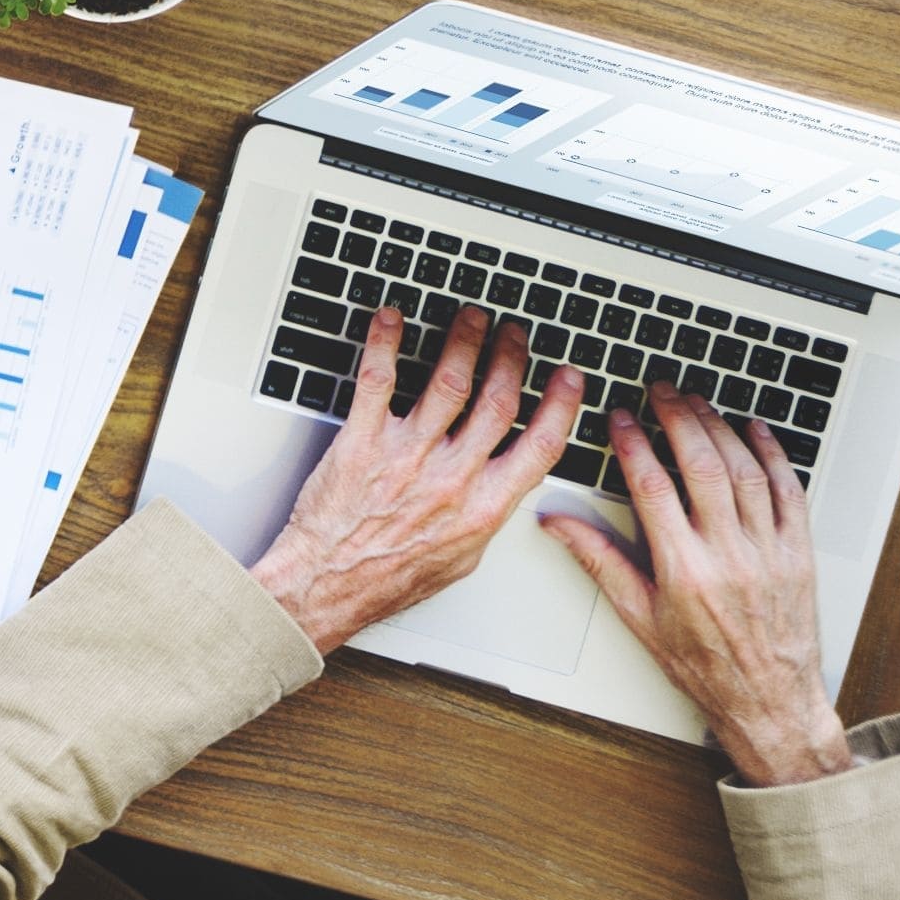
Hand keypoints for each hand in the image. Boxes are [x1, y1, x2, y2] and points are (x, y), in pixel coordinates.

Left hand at [250, 307, 586, 655]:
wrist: (329, 582)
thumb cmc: (390, 576)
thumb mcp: (461, 558)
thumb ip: (485, 515)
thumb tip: (504, 487)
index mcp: (483, 508)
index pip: (539, 448)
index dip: (561, 407)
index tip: (570, 378)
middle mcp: (450, 477)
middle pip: (496, 403)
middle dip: (511, 360)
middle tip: (515, 333)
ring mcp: (406, 457)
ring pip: (446, 385)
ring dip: (462, 343)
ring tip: (470, 318)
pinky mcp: (361, 442)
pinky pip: (377, 383)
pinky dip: (384, 345)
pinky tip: (390, 320)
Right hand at [539, 390, 856, 785]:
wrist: (771, 701)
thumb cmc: (704, 666)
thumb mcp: (639, 618)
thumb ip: (598, 561)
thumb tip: (557, 523)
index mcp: (683, 570)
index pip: (652, 486)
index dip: (633, 443)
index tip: (620, 417)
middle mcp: (729, 555)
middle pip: (702, 466)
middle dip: (678, 418)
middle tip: (661, 391)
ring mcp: (769, 552)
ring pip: (746, 471)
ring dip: (720, 428)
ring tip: (698, 403)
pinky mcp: (800, 554)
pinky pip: (790, 492)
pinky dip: (773, 455)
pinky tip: (756, 431)